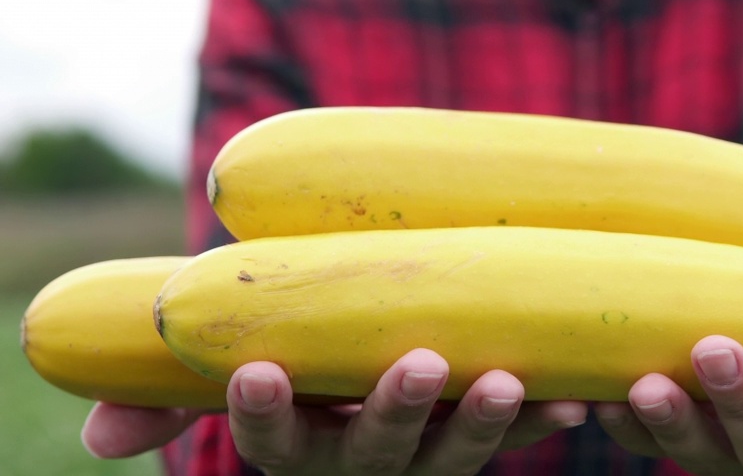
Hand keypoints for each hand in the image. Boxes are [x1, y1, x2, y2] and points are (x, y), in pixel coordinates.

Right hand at [81, 348, 588, 474]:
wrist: (368, 358)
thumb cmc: (297, 353)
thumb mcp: (244, 365)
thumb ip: (175, 398)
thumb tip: (95, 440)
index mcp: (303, 437)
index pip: (273, 440)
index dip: (262, 416)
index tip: (258, 375)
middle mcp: (366, 457)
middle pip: (377, 454)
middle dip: (396, 413)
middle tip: (417, 362)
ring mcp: (429, 453)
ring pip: (454, 455)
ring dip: (485, 423)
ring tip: (508, 379)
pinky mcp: (482, 435)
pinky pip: (519, 436)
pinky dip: (546, 416)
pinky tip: (579, 396)